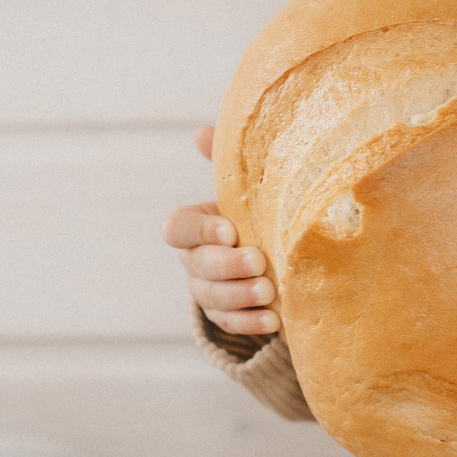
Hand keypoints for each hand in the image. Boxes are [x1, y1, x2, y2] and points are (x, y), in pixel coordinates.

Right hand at [166, 126, 275, 336]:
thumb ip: (227, 164)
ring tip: (269, 292)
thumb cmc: (258, 213)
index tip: (231, 229)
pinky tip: (274, 320)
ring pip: (211, 297)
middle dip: (226, 265)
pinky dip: (251, 323)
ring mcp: (208, 290)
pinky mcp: (226, 316)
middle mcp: (195, 259)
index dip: (200, 230)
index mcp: (196, 225)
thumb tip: (202, 133)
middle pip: (197, 265)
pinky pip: (230, 323)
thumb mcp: (247, 189)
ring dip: (240, 295)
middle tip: (258, 261)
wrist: (278, 255)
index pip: (178, 228)